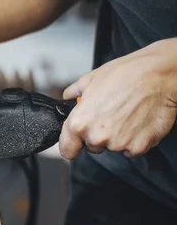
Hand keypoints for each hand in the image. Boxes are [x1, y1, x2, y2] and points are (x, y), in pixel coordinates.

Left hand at [60, 39, 176, 158]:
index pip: (67, 150)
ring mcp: (119, 144)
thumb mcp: (90, 79)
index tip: (75, 143)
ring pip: (112, 147)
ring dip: (117, 137)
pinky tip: (138, 121)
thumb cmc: (124, 75)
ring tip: (126, 114)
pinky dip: (135, 139)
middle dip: (97, 135)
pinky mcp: (139, 147)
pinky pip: (131, 149)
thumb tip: (68, 97)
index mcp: (79, 123)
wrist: (157, 76)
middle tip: (109, 115)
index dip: (71, 145)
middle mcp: (97, 137)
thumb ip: (73, 92)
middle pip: (92, 147)